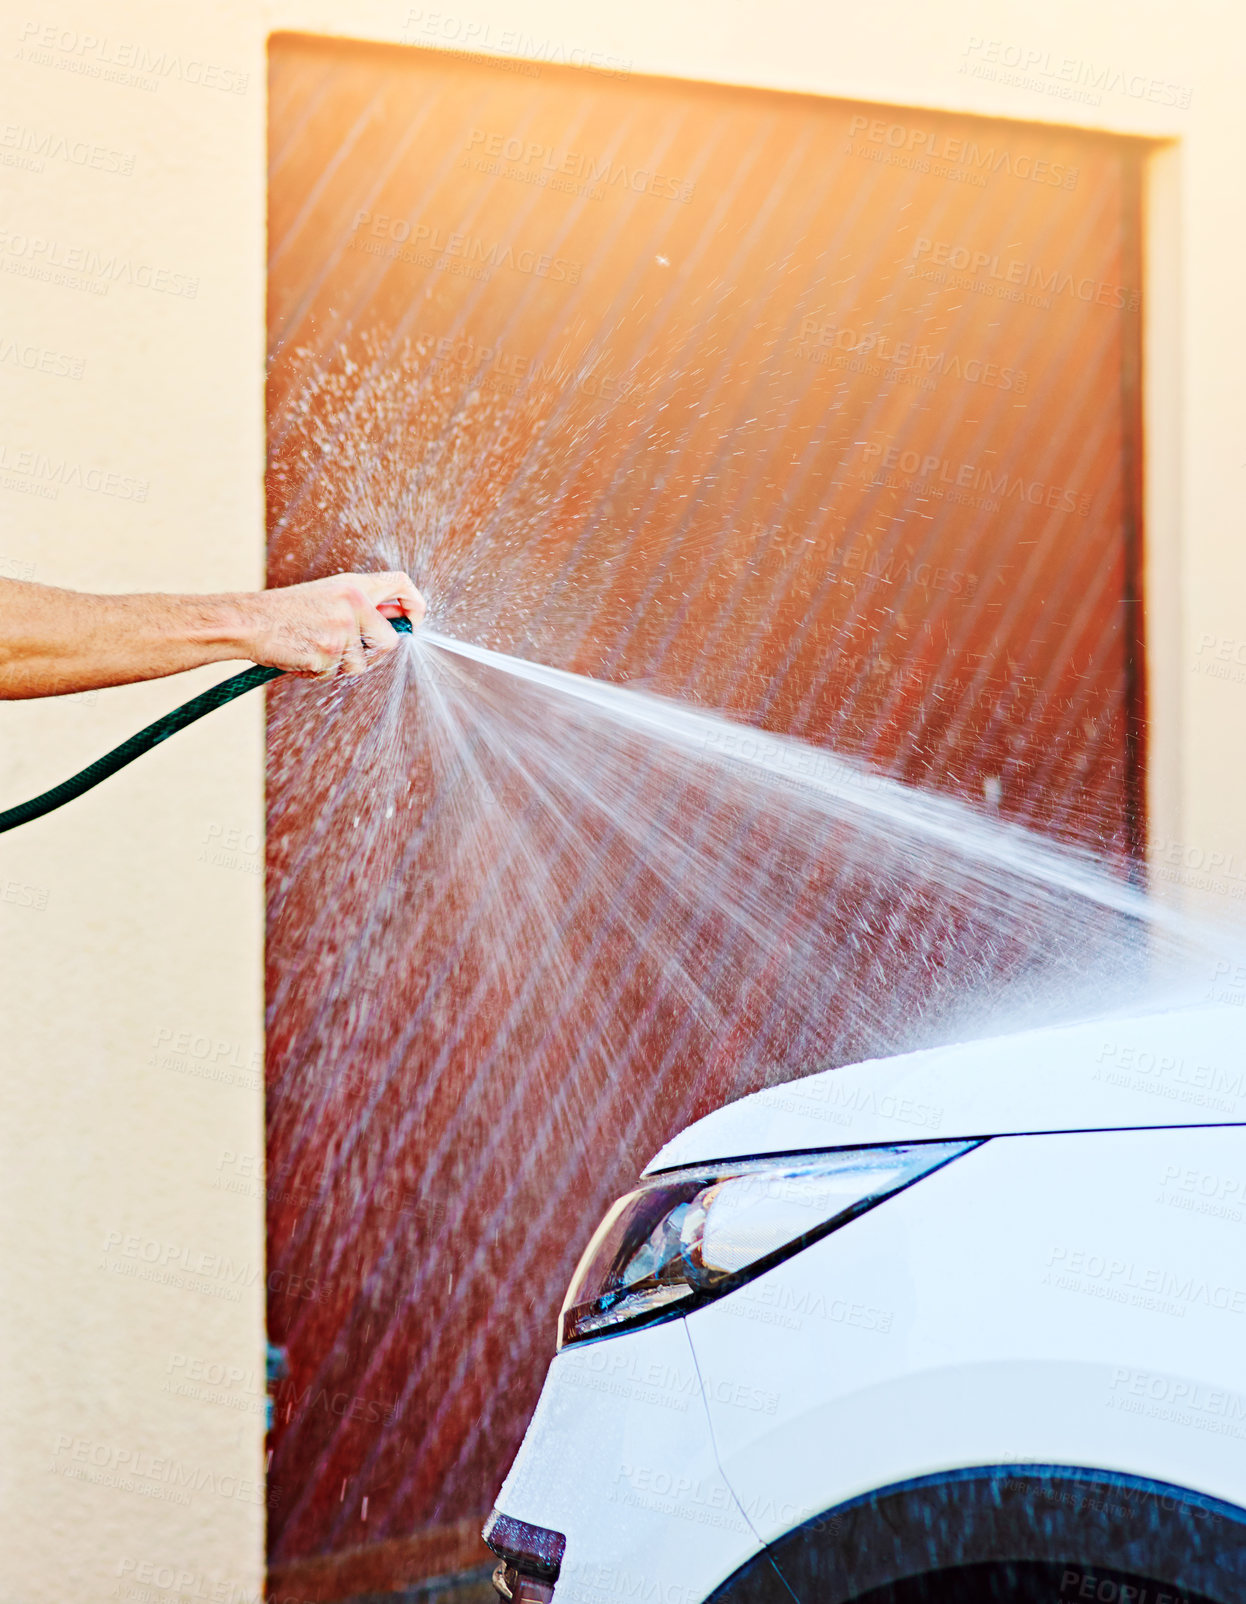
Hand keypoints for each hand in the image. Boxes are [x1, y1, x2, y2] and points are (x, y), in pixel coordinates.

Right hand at [245, 572, 425, 677]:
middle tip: (351, 653)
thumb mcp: (329, 594)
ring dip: (341, 665)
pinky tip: (303, 656)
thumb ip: (363, 604)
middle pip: (389, 641)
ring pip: (361, 665)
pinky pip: (336, 674)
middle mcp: (352, 603)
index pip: (401, 583)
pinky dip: (321, 673)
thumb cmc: (288, 611)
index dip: (416, 604)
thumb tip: (400, 619)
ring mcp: (340, 629)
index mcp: (354, 585)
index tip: (414, 621)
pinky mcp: (326, 653)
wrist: (250, 621)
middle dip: (375, 654)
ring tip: (315, 648)